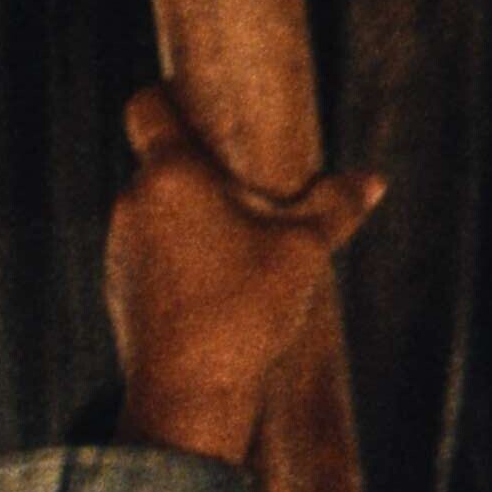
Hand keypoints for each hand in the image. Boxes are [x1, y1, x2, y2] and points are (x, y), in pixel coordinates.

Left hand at [105, 84, 382, 462]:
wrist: (187, 397)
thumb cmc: (244, 311)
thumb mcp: (303, 252)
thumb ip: (334, 207)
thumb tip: (372, 182)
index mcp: (171, 174)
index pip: (147, 105)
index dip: (169, 95)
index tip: (199, 103)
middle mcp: (133, 202)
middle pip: (164, 163)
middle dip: (205, 174)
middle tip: (254, 197)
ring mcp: (119, 248)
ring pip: (157, 213)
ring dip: (193, 221)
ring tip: (242, 254)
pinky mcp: (119, 290)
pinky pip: (151, 256)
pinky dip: (180, 261)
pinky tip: (219, 294)